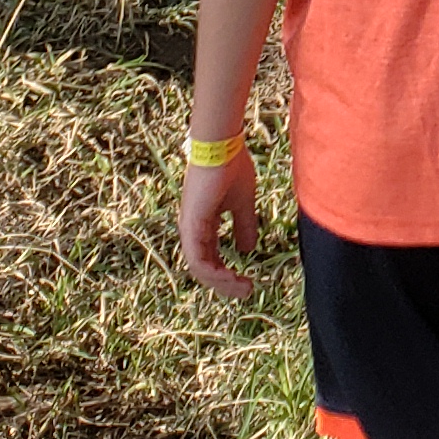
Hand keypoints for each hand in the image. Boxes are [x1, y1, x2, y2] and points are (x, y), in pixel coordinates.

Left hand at [177, 144, 261, 295]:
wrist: (221, 147)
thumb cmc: (231, 168)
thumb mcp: (243, 203)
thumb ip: (244, 226)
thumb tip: (247, 250)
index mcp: (202, 224)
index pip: (210, 258)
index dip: (227, 274)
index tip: (249, 282)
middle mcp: (192, 230)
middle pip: (204, 268)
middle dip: (226, 284)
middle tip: (247, 292)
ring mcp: (189, 229)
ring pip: (200, 269)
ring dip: (222, 283)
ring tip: (244, 288)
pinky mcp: (192, 226)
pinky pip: (199, 261)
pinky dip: (215, 274)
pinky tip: (233, 277)